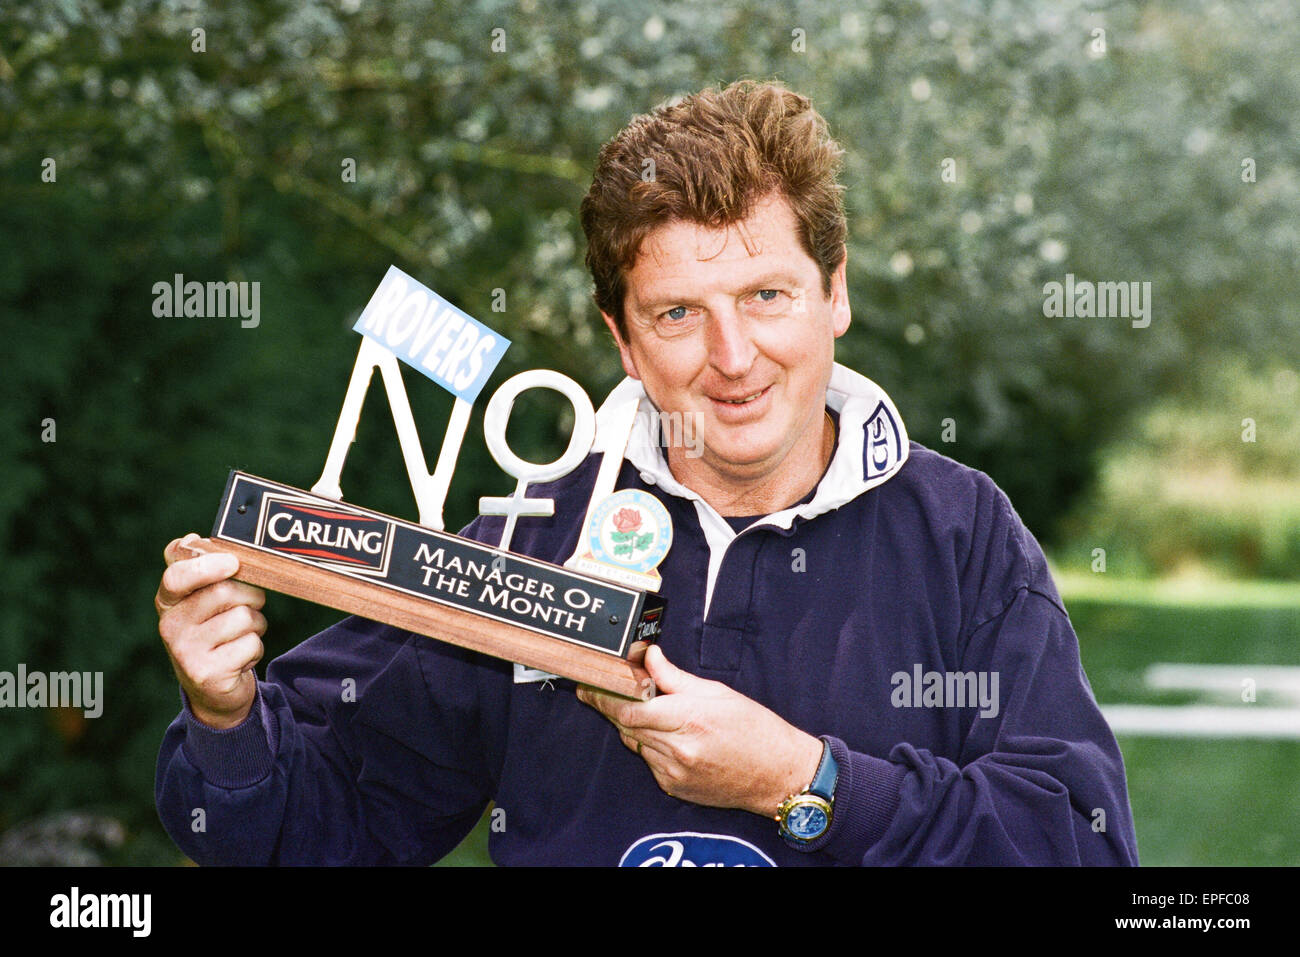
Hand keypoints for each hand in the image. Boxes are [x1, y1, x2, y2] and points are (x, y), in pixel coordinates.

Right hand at [155, 534, 266, 728]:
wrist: (214, 691)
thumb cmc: (214, 633)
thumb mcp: (201, 601)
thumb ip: (199, 568)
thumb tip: (191, 538)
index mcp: (168, 601)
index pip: (177, 576)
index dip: (207, 565)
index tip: (232, 563)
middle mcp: (171, 626)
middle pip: (225, 592)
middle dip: (251, 596)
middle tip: (249, 607)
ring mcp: (186, 652)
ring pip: (244, 618)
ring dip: (256, 625)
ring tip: (241, 636)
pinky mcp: (207, 674)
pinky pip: (251, 644)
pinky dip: (255, 649)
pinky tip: (239, 658)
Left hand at [576, 645, 822, 816]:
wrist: (778, 775)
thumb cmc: (755, 730)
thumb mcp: (717, 693)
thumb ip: (674, 677)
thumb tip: (648, 657)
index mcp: (689, 719)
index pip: (629, 708)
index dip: (603, 695)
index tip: (589, 683)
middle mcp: (677, 749)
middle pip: (625, 724)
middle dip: (611, 705)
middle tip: (600, 688)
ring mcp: (674, 772)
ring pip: (634, 742)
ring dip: (632, 724)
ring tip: (645, 708)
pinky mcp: (674, 787)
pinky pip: (648, 760)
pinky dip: (648, 744)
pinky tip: (667, 735)